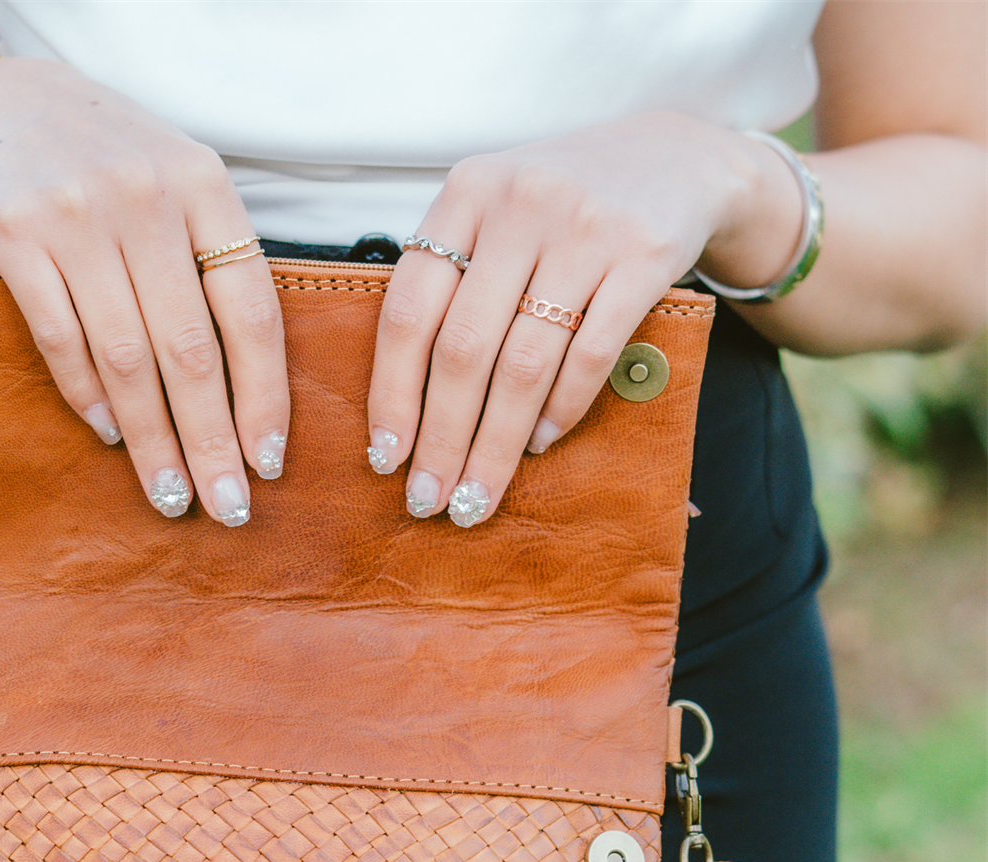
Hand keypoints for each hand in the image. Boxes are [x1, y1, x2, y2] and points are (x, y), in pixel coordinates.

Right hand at [0, 58, 288, 524]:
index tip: (268, 464)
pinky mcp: (14, 232)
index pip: (252, 313)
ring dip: (152, 439)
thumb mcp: (184, 192)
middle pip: (191, 350)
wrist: (10, 105)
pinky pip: (61, 338)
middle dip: (212, 442)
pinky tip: (111, 437)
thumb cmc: (118, 170)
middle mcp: (146, 197)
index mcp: (207, 187)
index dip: (264, 398)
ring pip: (127, 356)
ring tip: (169, 495)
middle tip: (226, 507)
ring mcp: (76, 213)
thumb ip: (218, 270)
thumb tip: (249, 404)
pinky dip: (88, 396)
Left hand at [365, 112, 803, 524]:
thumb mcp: (496, 214)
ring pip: (523, 363)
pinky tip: (539, 443)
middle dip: (441, 439)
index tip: (384, 458)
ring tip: (478, 494)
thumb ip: (451, 280)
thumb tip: (402, 406)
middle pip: (462, 349)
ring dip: (495, 445)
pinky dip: (559, 410)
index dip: (391, 393)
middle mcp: (519, 204)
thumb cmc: (562, 210)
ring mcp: (584, 228)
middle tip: (430, 501)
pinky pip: (589, 355)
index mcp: (466, 194)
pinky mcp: (642, 255)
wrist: (680, 158)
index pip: (409, 310)